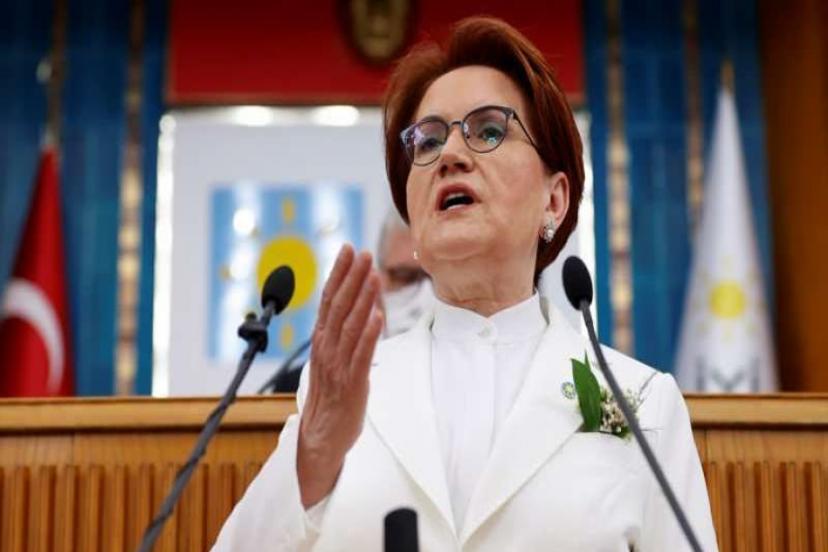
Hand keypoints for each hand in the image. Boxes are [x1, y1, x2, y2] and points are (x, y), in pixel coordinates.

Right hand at [297, 244, 383, 507]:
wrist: (320, 439)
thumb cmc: (330, 397)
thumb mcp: (332, 359)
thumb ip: (341, 333)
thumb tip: (359, 305)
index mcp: (321, 341)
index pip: (328, 300)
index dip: (338, 273)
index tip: (348, 249)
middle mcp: (326, 349)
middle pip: (339, 306)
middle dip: (352, 277)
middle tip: (363, 252)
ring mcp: (338, 366)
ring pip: (351, 326)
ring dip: (363, 298)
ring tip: (373, 274)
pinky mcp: (353, 384)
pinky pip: (362, 356)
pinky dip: (369, 334)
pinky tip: (378, 315)